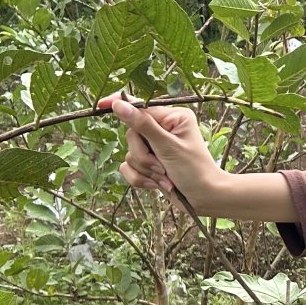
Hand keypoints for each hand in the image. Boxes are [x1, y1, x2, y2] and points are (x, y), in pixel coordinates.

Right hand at [103, 93, 219, 204]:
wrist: (204, 199)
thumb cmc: (195, 171)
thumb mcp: (168, 146)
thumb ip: (143, 125)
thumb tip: (119, 105)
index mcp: (173, 117)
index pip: (141, 108)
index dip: (121, 107)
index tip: (101, 105)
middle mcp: (163, 129)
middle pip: (131, 135)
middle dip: (144, 157)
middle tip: (162, 167)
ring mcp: (155, 147)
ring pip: (129, 154)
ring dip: (146, 170)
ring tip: (165, 178)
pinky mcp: (149, 164)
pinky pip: (128, 168)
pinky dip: (141, 179)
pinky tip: (158, 185)